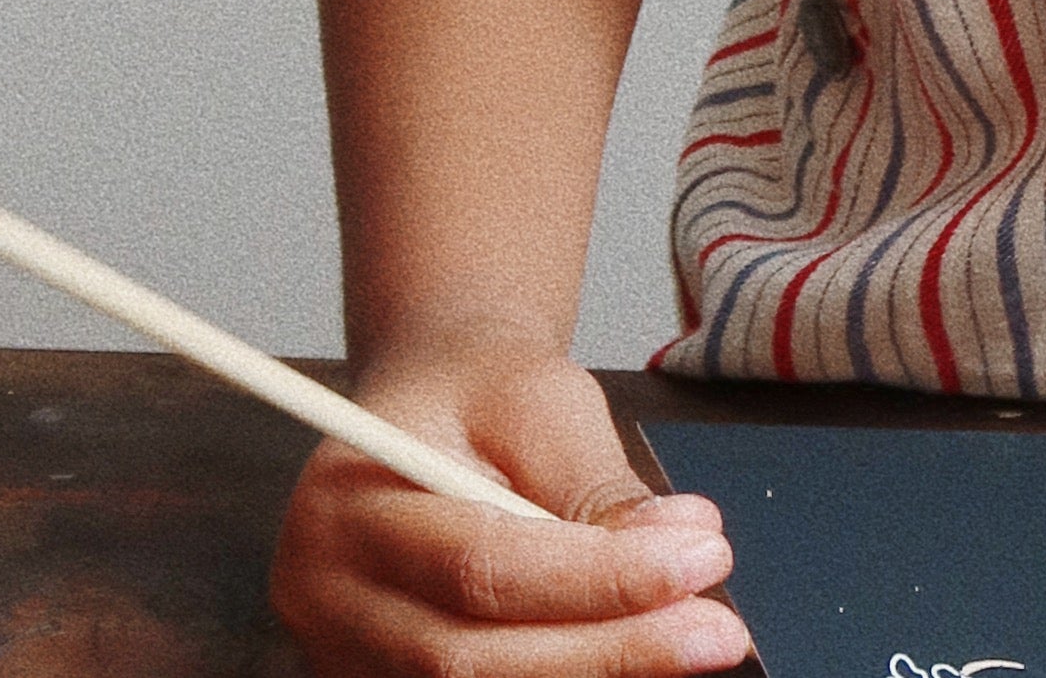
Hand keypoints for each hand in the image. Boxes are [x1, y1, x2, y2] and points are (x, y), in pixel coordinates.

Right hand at [267, 345, 753, 676]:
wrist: (434, 408)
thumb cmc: (482, 396)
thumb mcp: (543, 402)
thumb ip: (598, 483)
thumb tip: (680, 546)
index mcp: (348, 509)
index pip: (480, 566)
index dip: (597, 579)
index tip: (702, 559)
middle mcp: (327, 600)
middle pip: (471, 658)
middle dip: (609, 649)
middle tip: (717, 631)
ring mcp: (349, 657)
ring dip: (598, 672)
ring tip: (694, 643)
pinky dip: (570, 677)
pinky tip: (638, 655)